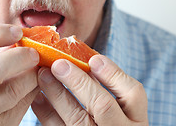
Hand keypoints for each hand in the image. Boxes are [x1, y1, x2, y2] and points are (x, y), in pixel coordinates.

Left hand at [32, 55, 147, 124]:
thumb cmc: (112, 122)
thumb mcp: (122, 109)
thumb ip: (109, 87)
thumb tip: (83, 56)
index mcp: (137, 118)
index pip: (133, 93)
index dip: (113, 74)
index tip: (94, 58)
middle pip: (102, 105)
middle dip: (78, 81)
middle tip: (58, 64)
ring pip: (77, 119)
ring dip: (57, 94)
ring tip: (43, 75)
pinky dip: (46, 113)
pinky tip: (38, 98)